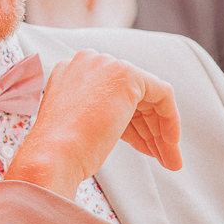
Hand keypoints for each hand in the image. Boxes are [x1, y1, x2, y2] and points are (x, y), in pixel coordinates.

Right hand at [5, 51, 181, 199]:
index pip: (111, 96)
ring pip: (148, 97)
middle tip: (162, 158)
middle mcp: (88, 62)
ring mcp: (107, 65)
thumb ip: (99, 113)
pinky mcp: (127, 75)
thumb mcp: (77, 125)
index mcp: (70, 72)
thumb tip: (128, 124)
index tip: (142, 148)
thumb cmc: (60, 151)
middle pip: (132, 96)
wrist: (53, 155)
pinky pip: (162, 94)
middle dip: (149, 129)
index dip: (131, 125)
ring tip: (170, 161)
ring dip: (161, 132)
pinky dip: (170, 120)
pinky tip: (170, 146)